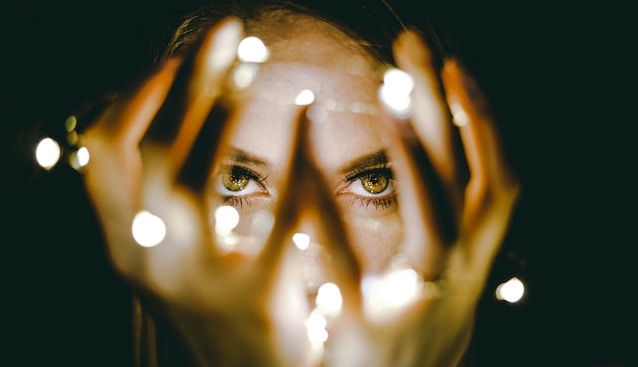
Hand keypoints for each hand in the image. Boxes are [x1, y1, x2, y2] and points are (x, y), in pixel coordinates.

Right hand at [81, 18, 317, 366]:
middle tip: (227, 31)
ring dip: (224, 105)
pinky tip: (308, 119)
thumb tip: (177, 118)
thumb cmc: (214, 309)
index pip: (102, 150)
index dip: (136, 96)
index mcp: (123, 241)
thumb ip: (158, 203)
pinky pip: (274, 209)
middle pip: (148, 145)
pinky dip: (291, 155)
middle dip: (186, 78)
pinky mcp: (251, 292)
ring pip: (192, 168)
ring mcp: (192, 276)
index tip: (174, 61)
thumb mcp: (169, 258)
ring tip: (256, 66)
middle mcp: (143, 256)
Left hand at [323, 31, 520, 366]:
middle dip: (446, 107)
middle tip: (412, 46)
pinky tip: (304, 171)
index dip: (483, 120)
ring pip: (437, 218)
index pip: (496, 177)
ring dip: (420, 153)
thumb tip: (430, 160)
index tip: (455, 68)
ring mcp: (422, 300)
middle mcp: (462, 274)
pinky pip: (349, 264)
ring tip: (390, 94)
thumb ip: (447, 230)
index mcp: (476, 258)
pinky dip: (328, 214)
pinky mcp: (369, 327)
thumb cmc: (417, 334)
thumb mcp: (448, 281)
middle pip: (469, 179)